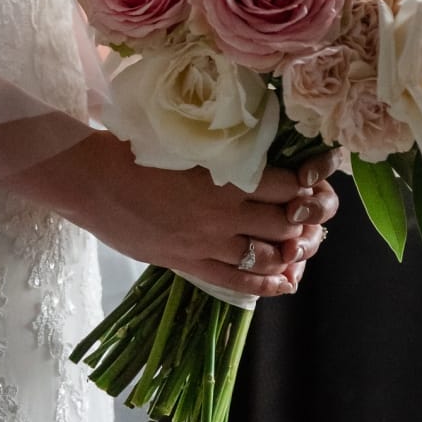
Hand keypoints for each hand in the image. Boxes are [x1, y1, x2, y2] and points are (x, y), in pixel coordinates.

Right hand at [15, 133, 347, 297]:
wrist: (94, 181)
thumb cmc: (138, 149)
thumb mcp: (189, 139)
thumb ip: (225, 148)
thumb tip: (257, 145)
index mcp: (228, 175)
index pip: (290, 183)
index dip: (315, 181)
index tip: (327, 173)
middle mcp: (225, 212)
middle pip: (286, 222)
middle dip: (310, 220)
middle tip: (318, 214)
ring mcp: (209, 242)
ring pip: (268, 254)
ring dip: (291, 251)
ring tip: (302, 244)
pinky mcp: (190, 264)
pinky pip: (239, 281)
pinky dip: (267, 282)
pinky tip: (285, 280)